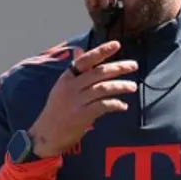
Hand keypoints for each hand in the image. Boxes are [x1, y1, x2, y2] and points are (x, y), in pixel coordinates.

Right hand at [29, 41, 136, 156]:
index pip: (86, 60)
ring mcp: (76, 101)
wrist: (46, 134)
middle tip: (134, 65)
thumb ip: (75, 70)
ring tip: (133, 86)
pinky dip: (115, 104)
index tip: (116, 44)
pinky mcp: (82, 116)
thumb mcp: (62, 86)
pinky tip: (123, 106)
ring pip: (103, 88)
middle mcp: (71, 87)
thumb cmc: (57, 110)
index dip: (101, 51)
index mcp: (67, 78)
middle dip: (118, 68)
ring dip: (120, 86)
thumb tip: (78, 49)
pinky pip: (103, 106)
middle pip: (98, 72)